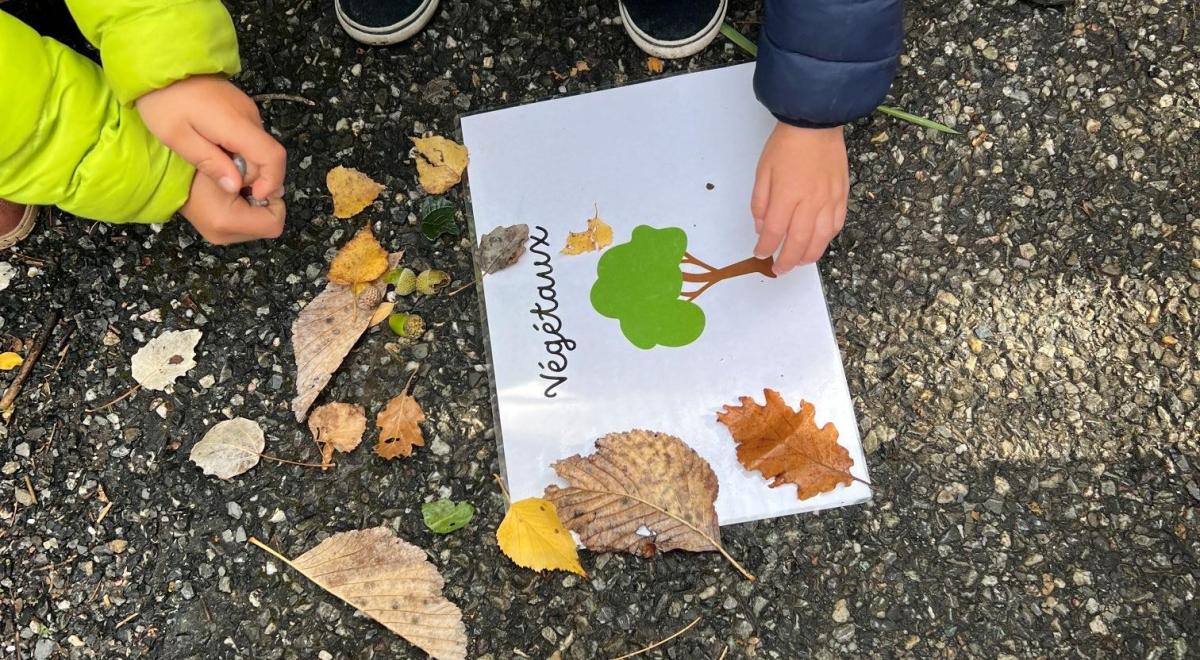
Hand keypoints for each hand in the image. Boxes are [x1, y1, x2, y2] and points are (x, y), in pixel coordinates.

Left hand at [136, 75, 286, 199]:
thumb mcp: (177, 138)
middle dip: (251, 175)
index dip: (271, 180)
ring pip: (258, 148)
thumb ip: (209, 163)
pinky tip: (216, 149)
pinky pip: (249, 137)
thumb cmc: (164, 100)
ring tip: (215, 163)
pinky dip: (239, 150)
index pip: (273, 156)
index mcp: (236, 124)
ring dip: (243, 163)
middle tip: (222, 180)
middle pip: (267, 155)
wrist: (162, 64)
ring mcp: (248, 110)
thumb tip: (235, 186)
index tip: (255, 194)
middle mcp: (250, 116)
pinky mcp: (241, 108)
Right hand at [180, 170, 285, 244]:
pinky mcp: (220, 235)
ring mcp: (222, 238)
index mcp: (228, 222)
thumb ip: (258, 174)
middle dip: (265, 202)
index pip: (275, 222)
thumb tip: (275, 186)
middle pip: (269, 224)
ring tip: (238, 190)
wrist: (165, 178)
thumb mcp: (232, 165)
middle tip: (247, 186)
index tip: (259, 185)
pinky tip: (233, 198)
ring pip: (260, 225)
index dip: (273, 200)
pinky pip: (248, 224)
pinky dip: (247, 210)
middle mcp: (226, 237)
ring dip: (256, 206)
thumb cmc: (196, 169)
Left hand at [750, 123, 848, 274]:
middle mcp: (810, 202)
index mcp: (786, 195)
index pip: (774, 232)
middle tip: (779, 269)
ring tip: (798, 262)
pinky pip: (837, 224)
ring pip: (821, 238)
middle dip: (786, 260)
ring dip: (808, 255)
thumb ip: (760, 202)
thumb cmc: (785, 145)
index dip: (766, 247)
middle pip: (798, 241)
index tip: (760, 254)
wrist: (816, 123)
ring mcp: (829, 200)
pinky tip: (818, 243)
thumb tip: (762, 227)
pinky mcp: (842, 195)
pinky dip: (827, 238)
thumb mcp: (763, 171)